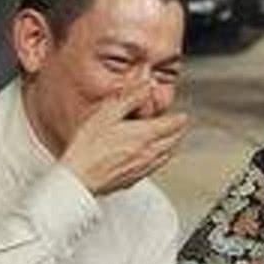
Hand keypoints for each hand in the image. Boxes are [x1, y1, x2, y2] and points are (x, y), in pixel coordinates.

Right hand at [60, 83, 188, 194]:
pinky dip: (162, 158)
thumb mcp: (107, 113)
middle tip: (180, 127)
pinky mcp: (135, 178)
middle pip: (174, 141)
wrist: (80, 176)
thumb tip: (146, 85)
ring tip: (172, 141)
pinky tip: (155, 158)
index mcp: (144, 135)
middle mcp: (148, 152)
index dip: (179, 119)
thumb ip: (130, 98)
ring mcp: (143, 167)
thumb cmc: (88, 146)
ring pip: (167, 155)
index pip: (172, 125)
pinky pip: (156, 166)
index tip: (183, 116)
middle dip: (179, 132)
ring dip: (172, 146)